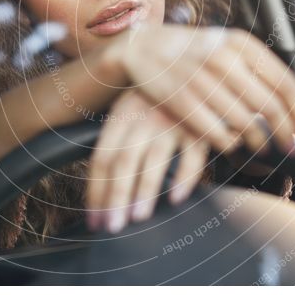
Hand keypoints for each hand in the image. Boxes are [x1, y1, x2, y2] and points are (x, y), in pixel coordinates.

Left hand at [86, 90, 208, 232]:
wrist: (195, 66)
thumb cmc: (158, 96)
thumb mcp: (132, 107)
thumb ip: (117, 139)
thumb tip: (101, 188)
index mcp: (121, 114)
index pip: (102, 157)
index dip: (96, 191)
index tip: (94, 220)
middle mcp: (144, 117)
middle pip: (124, 162)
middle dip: (116, 198)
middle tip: (112, 228)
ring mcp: (173, 121)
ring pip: (154, 160)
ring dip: (144, 192)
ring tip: (137, 219)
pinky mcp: (200, 127)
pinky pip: (192, 156)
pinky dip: (184, 179)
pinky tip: (176, 199)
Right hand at [104, 25, 294, 156]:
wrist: (144, 47)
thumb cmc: (195, 52)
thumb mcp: (231, 47)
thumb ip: (266, 68)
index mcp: (240, 44)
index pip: (284, 83)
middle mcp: (222, 58)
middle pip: (269, 105)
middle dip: (286, 133)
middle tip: (292, 149)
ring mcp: (200, 79)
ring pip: (245, 122)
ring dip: (259, 142)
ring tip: (263, 149)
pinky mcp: (180, 100)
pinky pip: (217, 132)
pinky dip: (231, 144)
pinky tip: (235, 146)